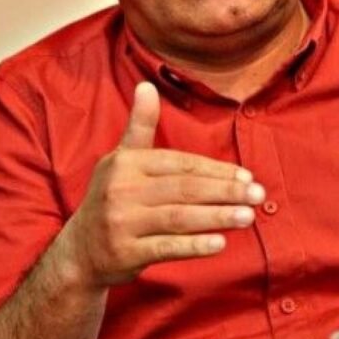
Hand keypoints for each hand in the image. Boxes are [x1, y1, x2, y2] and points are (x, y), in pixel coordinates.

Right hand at [59, 81, 263, 288]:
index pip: (180, 164)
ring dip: (218, 216)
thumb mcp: (121, 159)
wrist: (80, 250)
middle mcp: (122, 190)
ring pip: (179, 217)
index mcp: (126, 164)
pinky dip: (194, 245)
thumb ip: (140, 125)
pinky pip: (166, 247)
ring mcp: (122, 223)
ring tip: (248, 216)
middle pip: (184, 189)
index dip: (215, 170)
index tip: (246, 176)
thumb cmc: (111, 198)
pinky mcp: (126, 253)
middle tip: (258, 195)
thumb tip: (146, 85)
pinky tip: (221, 243)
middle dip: (225, 191)